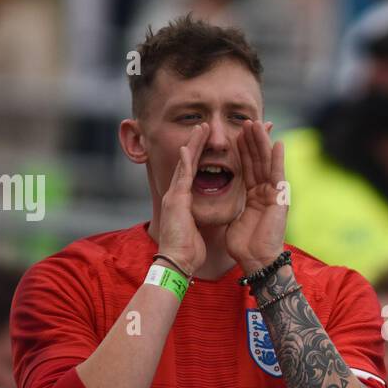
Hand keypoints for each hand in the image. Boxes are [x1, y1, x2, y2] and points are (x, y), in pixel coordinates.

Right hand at [157, 122, 207, 273]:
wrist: (177, 263)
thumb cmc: (187, 250)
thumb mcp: (196, 227)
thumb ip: (198, 216)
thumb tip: (204, 213)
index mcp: (183, 200)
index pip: (194, 171)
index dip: (203, 155)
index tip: (212, 141)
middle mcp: (177, 194)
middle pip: (189, 162)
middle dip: (198, 143)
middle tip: (206, 125)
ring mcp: (174, 195)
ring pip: (185, 164)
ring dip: (193, 144)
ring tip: (201, 127)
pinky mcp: (176, 201)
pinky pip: (182, 177)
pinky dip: (185, 162)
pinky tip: (189, 147)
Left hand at [227, 118, 287, 272]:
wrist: (255, 260)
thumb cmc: (244, 245)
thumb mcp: (234, 219)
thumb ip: (233, 205)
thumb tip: (222, 201)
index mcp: (254, 196)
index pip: (247, 168)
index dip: (241, 151)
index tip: (235, 134)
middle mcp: (265, 192)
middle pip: (257, 161)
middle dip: (251, 141)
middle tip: (245, 121)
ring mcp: (274, 194)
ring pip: (266, 163)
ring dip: (262, 143)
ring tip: (256, 124)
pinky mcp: (280, 198)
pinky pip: (278, 175)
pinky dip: (278, 159)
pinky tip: (277, 142)